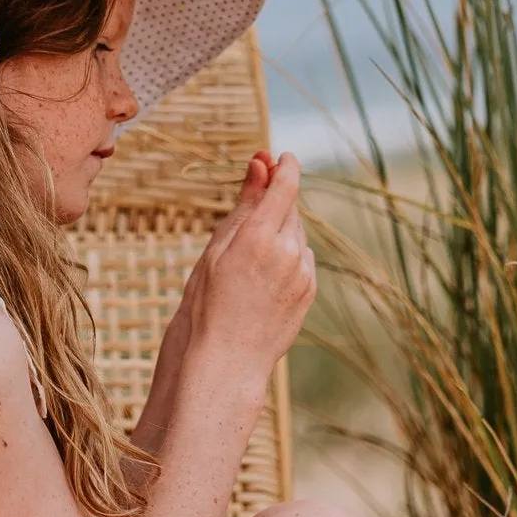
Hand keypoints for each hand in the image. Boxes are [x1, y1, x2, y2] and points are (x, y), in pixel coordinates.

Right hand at [181, 152, 315, 383]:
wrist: (224, 360)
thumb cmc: (206, 303)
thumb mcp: (217, 248)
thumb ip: (245, 203)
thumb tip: (262, 163)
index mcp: (260, 236)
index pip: (286, 184)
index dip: (285, 166)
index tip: (279, 156)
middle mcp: (289, 252)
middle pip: (291, 208)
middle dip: (275, 202)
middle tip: (249, 211)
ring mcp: (303, 273)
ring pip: (296, 235)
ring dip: (279, 233)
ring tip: (247, 262)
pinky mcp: (309, 291)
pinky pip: (301, 260)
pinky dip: (286, 258)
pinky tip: (261, 279)